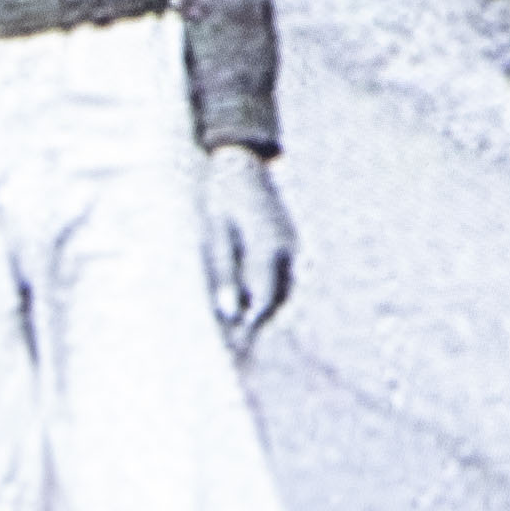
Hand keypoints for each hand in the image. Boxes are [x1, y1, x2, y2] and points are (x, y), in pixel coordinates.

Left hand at [202, 147, 294, 348]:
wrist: (242, 162)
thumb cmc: (221, 196)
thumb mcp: (215, 233)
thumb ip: (224, 272)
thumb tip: (230, 311)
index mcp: (268, 247)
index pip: (262, 301)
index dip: (248, 327)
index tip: (232, 348)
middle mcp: (288, 250)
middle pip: (277, 300)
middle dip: (257, 323)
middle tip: (234, 345)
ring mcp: (293, 245)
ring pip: (284, 291)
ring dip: (264, 310)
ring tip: (238, 327)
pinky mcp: (292, 243)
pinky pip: (284, 277)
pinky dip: (269, 292)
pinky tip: (248, 298)